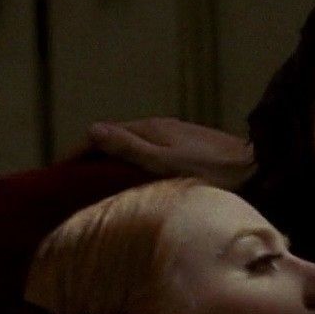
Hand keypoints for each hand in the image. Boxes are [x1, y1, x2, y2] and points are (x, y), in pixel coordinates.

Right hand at [85, 117, 255, 189]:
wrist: (257, 167)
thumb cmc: (212, 169)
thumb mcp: (164, 161)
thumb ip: (129, 147)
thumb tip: (92, 128)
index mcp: (151, 127)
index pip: (102, 135)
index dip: (78, 152)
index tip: (57, 172)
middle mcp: (161, 127)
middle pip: (116, 139)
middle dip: (91, 157)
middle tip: (69, 182)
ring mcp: (176, 137)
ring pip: (133, 147)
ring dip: (112, 162)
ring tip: (94, 186)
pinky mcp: (189, 149)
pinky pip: (150, 155)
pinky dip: (132, 166)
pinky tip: (133, 183)